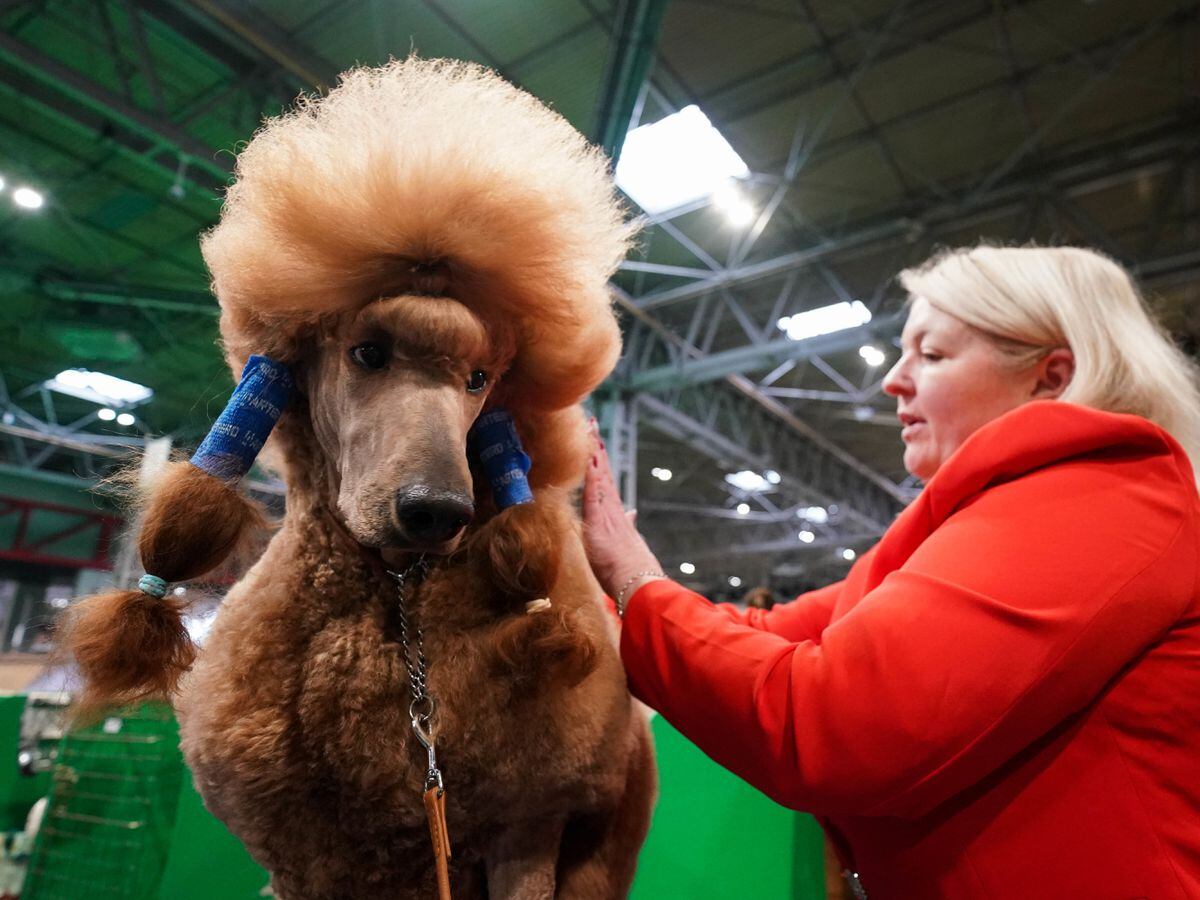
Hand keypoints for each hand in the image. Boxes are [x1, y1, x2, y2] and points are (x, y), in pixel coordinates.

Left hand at [581, 420, 664, 601]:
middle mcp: (613, 508)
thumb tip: (632, 513)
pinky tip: (588, 457)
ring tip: (589, 430)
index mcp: (616, 514)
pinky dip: (591, 472)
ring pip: (599, 475)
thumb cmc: (630, 570)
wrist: (637, 582)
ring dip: (593, 452)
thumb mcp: (626, 543)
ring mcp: (607, 512)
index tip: (597, 442)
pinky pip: (594, 490)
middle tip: (593, 424)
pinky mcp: (600, 520)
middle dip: (597, 448)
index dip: (601, 461)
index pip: (605, 482)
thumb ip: (628, 526)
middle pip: (603, 472)